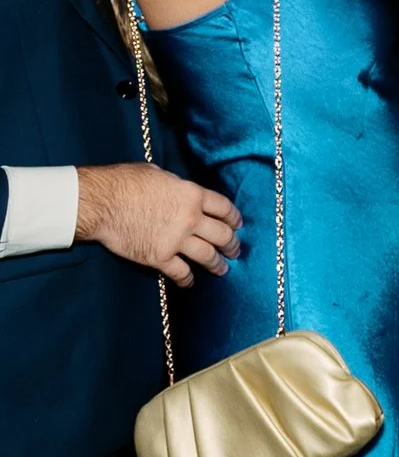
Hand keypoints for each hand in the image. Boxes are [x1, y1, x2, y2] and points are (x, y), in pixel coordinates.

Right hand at [75, 164, 238, 285]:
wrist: (101, 203)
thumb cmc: (125, 182)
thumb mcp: (158, 174)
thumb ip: (176, 185)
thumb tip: (177, 189)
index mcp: (193, 195)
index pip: (225, 208)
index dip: (234, 218)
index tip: (237, 225)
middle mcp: (191, 218)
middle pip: (222, 234)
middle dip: (232, 244)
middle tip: (235, 250)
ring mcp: (176, 240)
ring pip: (207, 256)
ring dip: (217, 264)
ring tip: (222, 269)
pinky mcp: (159, 257)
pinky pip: (181, 272)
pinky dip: (187, 279)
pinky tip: (190, 282)